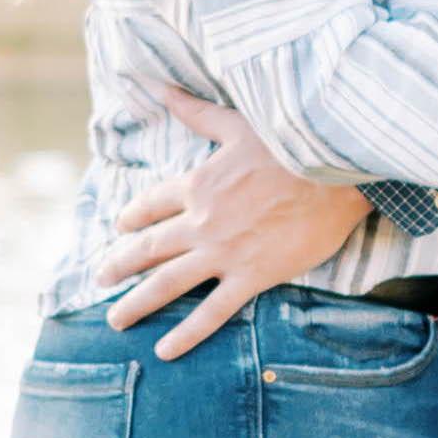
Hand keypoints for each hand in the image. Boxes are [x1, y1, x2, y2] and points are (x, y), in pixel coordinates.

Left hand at [99, 95, 379, 358]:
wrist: (338, 170)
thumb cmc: (291, 142)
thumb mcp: (236, 121)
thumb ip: (194, 111)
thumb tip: (158, 85)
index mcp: (196, 184)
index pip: (150, 205)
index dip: (131, 218)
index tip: (119, 228)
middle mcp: (200, 221)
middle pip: (147, 248)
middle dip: (119, 265)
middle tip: (99, 280)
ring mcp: (223, 252)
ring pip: (167, 284)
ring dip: (136, 303)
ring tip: (115, 320)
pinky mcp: (251, 275)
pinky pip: (211, 312)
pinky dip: (186, 334)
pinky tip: (165, 351)